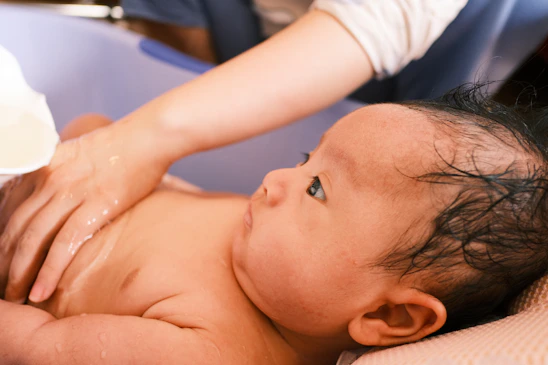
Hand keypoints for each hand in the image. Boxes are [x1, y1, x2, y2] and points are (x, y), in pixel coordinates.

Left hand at [0, 121, 168, 302]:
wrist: (148, 137)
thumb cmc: (122, 146)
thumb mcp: (79, 153)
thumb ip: (60, 173)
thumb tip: (55, 197)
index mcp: (45, 166)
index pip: (10, 207)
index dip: (3, 237)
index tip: (3, 258)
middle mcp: (52, 180)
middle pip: (17, 226)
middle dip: (4, 260)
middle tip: (3, 286)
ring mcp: (73, 193)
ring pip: (33, 238)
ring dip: (19, 272)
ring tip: (15, 295)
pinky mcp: (97, 206)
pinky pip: (65, 243)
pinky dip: (49, 270)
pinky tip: (41, 291)